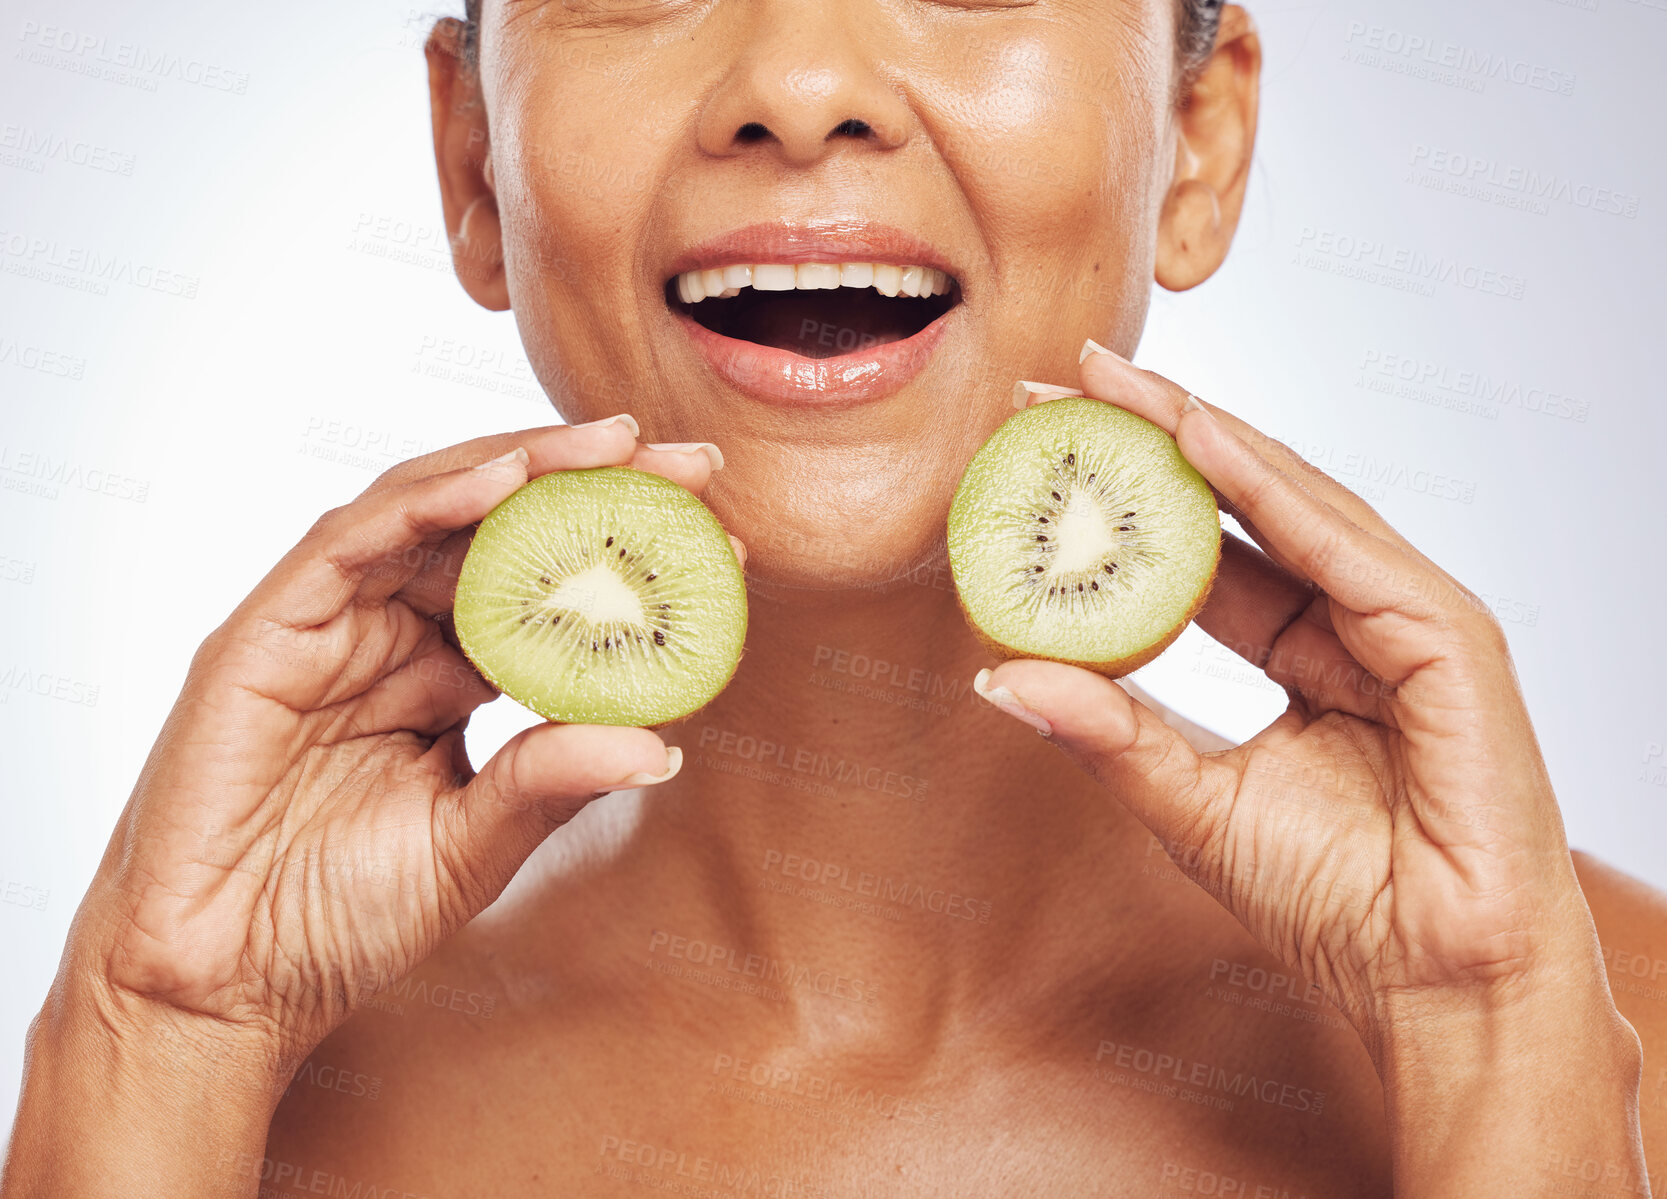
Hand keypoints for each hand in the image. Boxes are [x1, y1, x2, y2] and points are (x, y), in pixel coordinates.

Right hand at [64, 417, 725, 1076]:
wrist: (221, 989)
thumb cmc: (333, 919)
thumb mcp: (472, 846)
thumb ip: (550, 783)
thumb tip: (662, 746)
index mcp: (442, 678)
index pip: (543, 591)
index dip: (627, 560)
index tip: (719, 541)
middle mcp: (389, 635)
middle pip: (499, 531)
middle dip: (596, 488)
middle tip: (692, 467)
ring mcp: (329, 626)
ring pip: (432, 512)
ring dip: (525, 467)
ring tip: (618, 446)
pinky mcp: (267, 632)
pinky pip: (353, 542)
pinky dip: (430, 499)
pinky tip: (507, 476)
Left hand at [982, 346, 1622, 1057]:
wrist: (1435, 981)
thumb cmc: (1336, 902)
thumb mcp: (1191, 802)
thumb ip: (1109, 733)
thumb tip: (1000, 676)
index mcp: (1304, 650)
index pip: (1205, 547)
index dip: (1124, 493)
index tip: (1040, 443)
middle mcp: (1354, 619)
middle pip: (1242, 504)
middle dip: (1147, 435)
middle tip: (1056, 379)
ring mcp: (1406, 620)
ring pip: (1291, 501)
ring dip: (1197, 435)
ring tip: (1108, 384)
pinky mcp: (1449, 638)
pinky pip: (1346, 547)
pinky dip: (1272, 488)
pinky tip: (1199, 439)